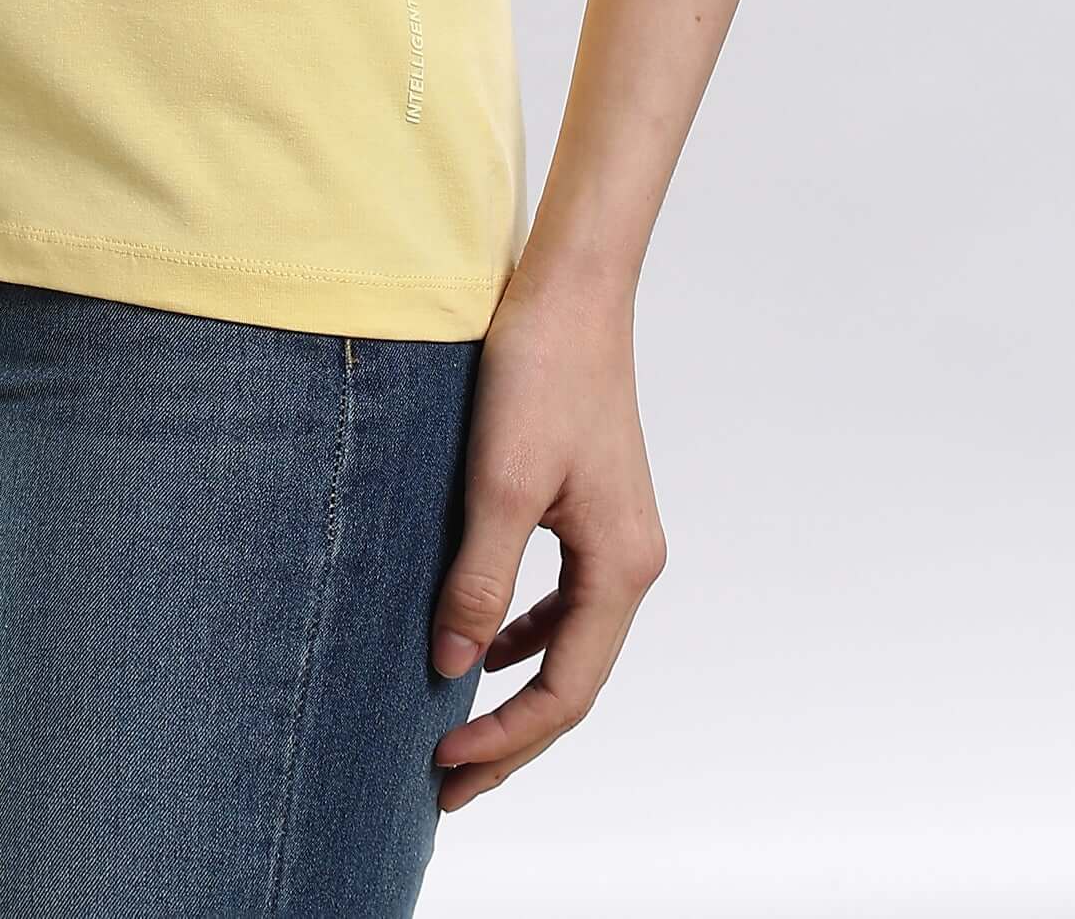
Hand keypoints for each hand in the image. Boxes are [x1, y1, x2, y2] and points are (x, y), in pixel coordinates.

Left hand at [425, 268, 667, 812]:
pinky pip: (562, 601)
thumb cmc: (540, 371)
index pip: (566, 691)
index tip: (442, 764)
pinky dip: (524, 635)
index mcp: (621, 567)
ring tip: (458, 732)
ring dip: (515, 692)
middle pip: (572, 681)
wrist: (572, 289)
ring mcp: (616, 536)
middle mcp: (631, 562)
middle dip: (512, 738)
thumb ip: (480, 579)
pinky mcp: (592, 509)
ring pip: (567, 644)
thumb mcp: (500, 481)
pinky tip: (484, 645)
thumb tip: (452, 667)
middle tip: (446, 784)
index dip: (507, 739)